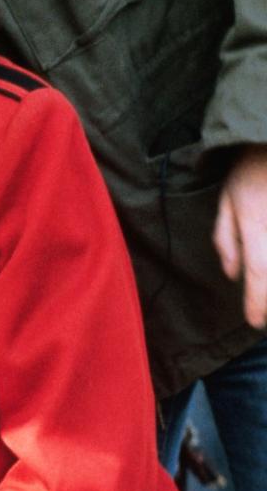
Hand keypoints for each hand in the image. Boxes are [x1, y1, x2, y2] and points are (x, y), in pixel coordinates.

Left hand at [214, 144, 266, 326]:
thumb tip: (232, 276)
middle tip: (265, 315)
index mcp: (259, 228)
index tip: (255, 322)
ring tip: (266, 298)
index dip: (258, 304)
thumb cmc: (252, 168)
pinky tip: (266, 268)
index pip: (259, 276)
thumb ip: (227, 239)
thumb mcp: (229, 200)